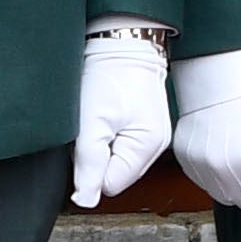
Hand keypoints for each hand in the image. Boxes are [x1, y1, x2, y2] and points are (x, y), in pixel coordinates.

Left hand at [71, 26, 174, 208]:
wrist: (120, 41)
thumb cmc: (108, 73)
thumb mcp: (91, 122)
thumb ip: (88, 165)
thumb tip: (85, 200)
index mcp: (148, 147)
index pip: (109, 184)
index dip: (90, 166)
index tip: (87, 139)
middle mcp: (155, 147)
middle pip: (113, 174)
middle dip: (96, 155)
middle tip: (93, 124)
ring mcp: (151, 137)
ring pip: (115, 161)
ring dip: (101, 144)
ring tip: (100, 116)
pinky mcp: (143, 128)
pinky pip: (119, 146)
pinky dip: (107, 134)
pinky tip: (106, 115)